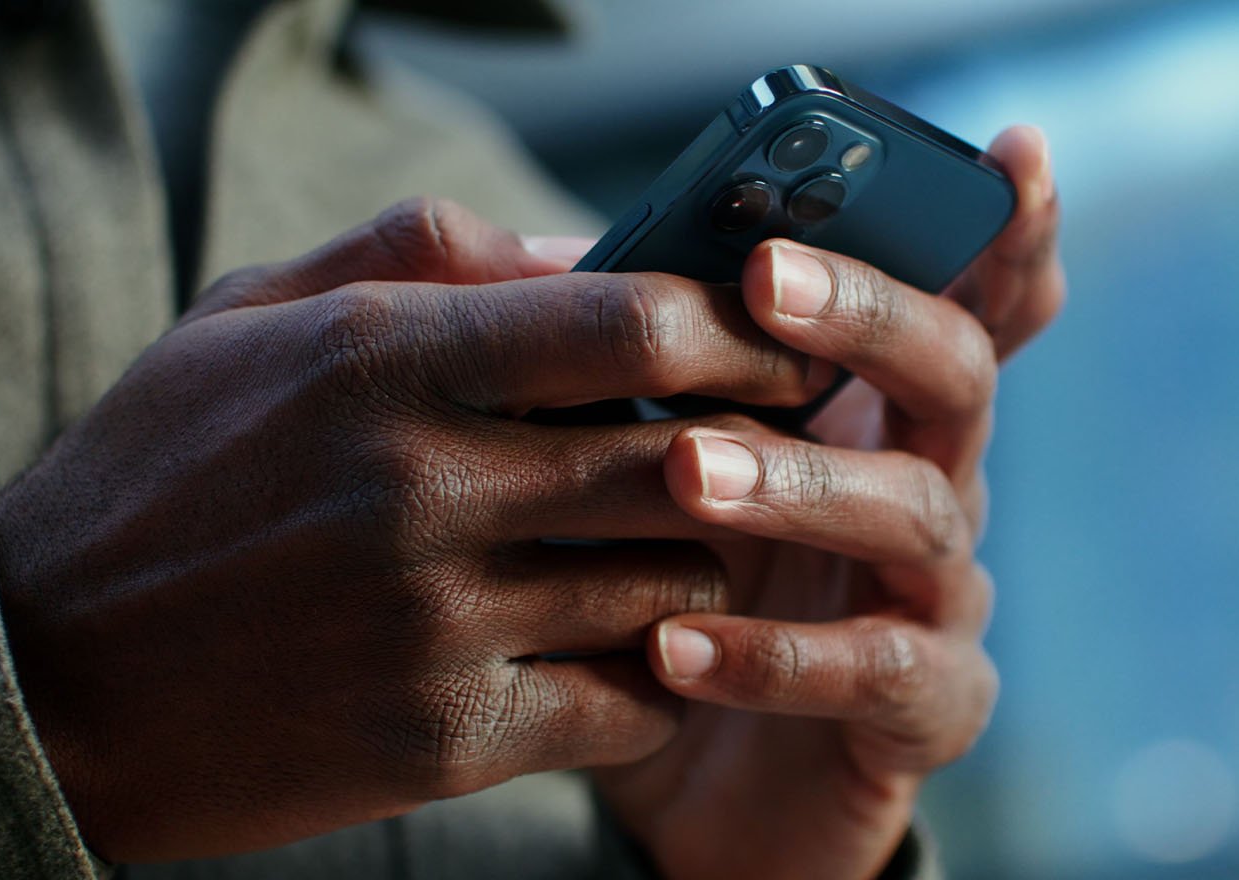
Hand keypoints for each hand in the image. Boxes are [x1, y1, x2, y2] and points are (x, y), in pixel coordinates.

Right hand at [0, 199, 851, 861]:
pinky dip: (648, 675)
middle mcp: (421, 486)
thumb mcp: (248, 317)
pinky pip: (628, 701)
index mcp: (379, 361)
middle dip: (738, 455)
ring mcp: (436, 622)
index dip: (732, 329)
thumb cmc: (154, 477)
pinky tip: (614, 652)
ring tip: (653, 555)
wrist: (46, 672)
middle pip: (682, 457)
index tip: (764, 348)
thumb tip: (580, 247)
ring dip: (688, 568)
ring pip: (672, 586)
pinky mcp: (441, 739)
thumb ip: (418, 254)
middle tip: (744, 458)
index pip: (627, 319)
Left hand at [594, 126, 1064, 878]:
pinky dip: (773, 658)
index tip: (1004, 156)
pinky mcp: (918, 710)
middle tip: (767, 279)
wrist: (684, 778)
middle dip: (868, 316)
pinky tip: (672, 646)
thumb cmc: (666, 589)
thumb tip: (556, 267)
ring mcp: (932, 599)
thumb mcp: (644, 470)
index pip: (957, 306)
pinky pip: (875, 674)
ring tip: (687, 472)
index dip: (999, 236)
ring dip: (800, 483)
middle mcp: (924, 486)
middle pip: (954, 373)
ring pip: (915, 514)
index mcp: (868, 414)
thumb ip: (632, 380)